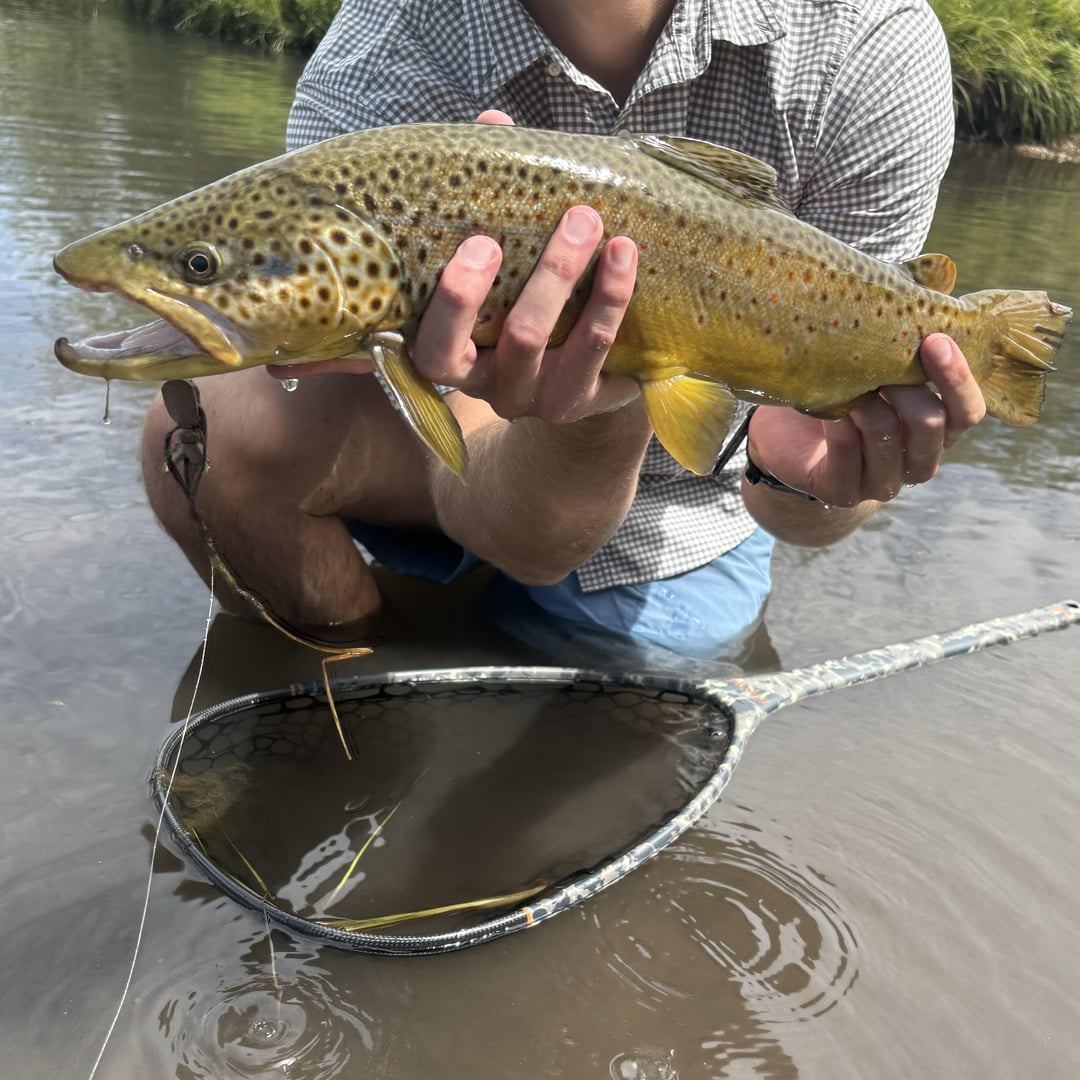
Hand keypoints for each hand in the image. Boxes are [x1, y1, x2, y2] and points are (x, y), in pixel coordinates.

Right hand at [411, 112, 639, 421]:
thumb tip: (491, 124)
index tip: (482, 242)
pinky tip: (624, 257)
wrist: (570, 368)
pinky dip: (612, 300)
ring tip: (597, 223)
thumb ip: (488, 200)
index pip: (433, 348)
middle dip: (547, 279)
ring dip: (579, 280)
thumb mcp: (497, 257)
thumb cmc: (516, 298)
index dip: (456, 303)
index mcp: (452, 354)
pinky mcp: (579, 401)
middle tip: (575, 218)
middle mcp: (490, 386)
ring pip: (557, 346)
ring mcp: (537, 398)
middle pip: (514, 340)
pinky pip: (598, 353)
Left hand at [747, 333, 986, 506]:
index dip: (957, 378)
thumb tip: (936, 276)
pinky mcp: (843, 491)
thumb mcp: (875, 366)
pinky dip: (839, 424)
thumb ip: (905, 337)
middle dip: (908, 386)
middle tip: (881, 358)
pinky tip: (827, 407)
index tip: (935, 340)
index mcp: (938, 431)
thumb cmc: (839, 393)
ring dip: (869, 402)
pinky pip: (847, 452)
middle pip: (932, 425)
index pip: (967, 412)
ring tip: (850, 381)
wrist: (787, 442)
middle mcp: (917, 461)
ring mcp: (881, 482)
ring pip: (888, 436)